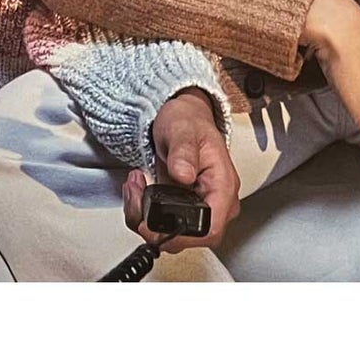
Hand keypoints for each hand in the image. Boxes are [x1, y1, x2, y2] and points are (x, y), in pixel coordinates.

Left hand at [124, 87, 239, 253]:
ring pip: (170, 236)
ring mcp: (199, 209)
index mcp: (223, 186)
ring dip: (143, 217)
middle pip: (188, 238)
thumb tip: (183, 174)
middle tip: (137, 194)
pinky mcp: (182, 210)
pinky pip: (161, 226)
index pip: (210, 229)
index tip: (151, 224)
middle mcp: (215, 203)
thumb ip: (183, 151)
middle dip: (154, 224)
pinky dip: (142, 213)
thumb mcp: (182, 130)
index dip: (180, 235)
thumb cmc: (189, 122)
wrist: (183, 120)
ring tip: (136, 185)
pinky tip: (138, 190)